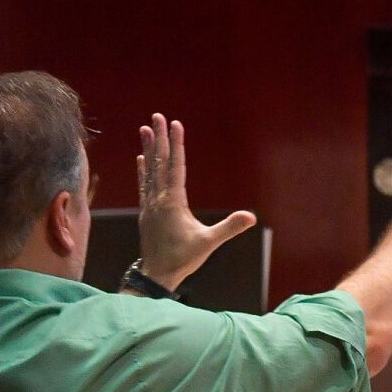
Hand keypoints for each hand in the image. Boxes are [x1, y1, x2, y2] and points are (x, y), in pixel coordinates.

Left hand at [136, 113, 256, 289]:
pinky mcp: (146, 212)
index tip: (175, 124)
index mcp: (173, 202)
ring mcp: (150, 205)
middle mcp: (159, 199)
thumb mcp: (208, 243)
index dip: (176, 144)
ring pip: (149, 170)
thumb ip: (228, 228)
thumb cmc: (183, 259)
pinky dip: (143, 170)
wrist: (156, 275)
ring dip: (148, 148)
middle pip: (160, 162)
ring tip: (144, 129)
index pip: (176, 166)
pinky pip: (144, 185)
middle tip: (156, 116)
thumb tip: (250, 216)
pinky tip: (141, 158)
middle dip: (159, 138)